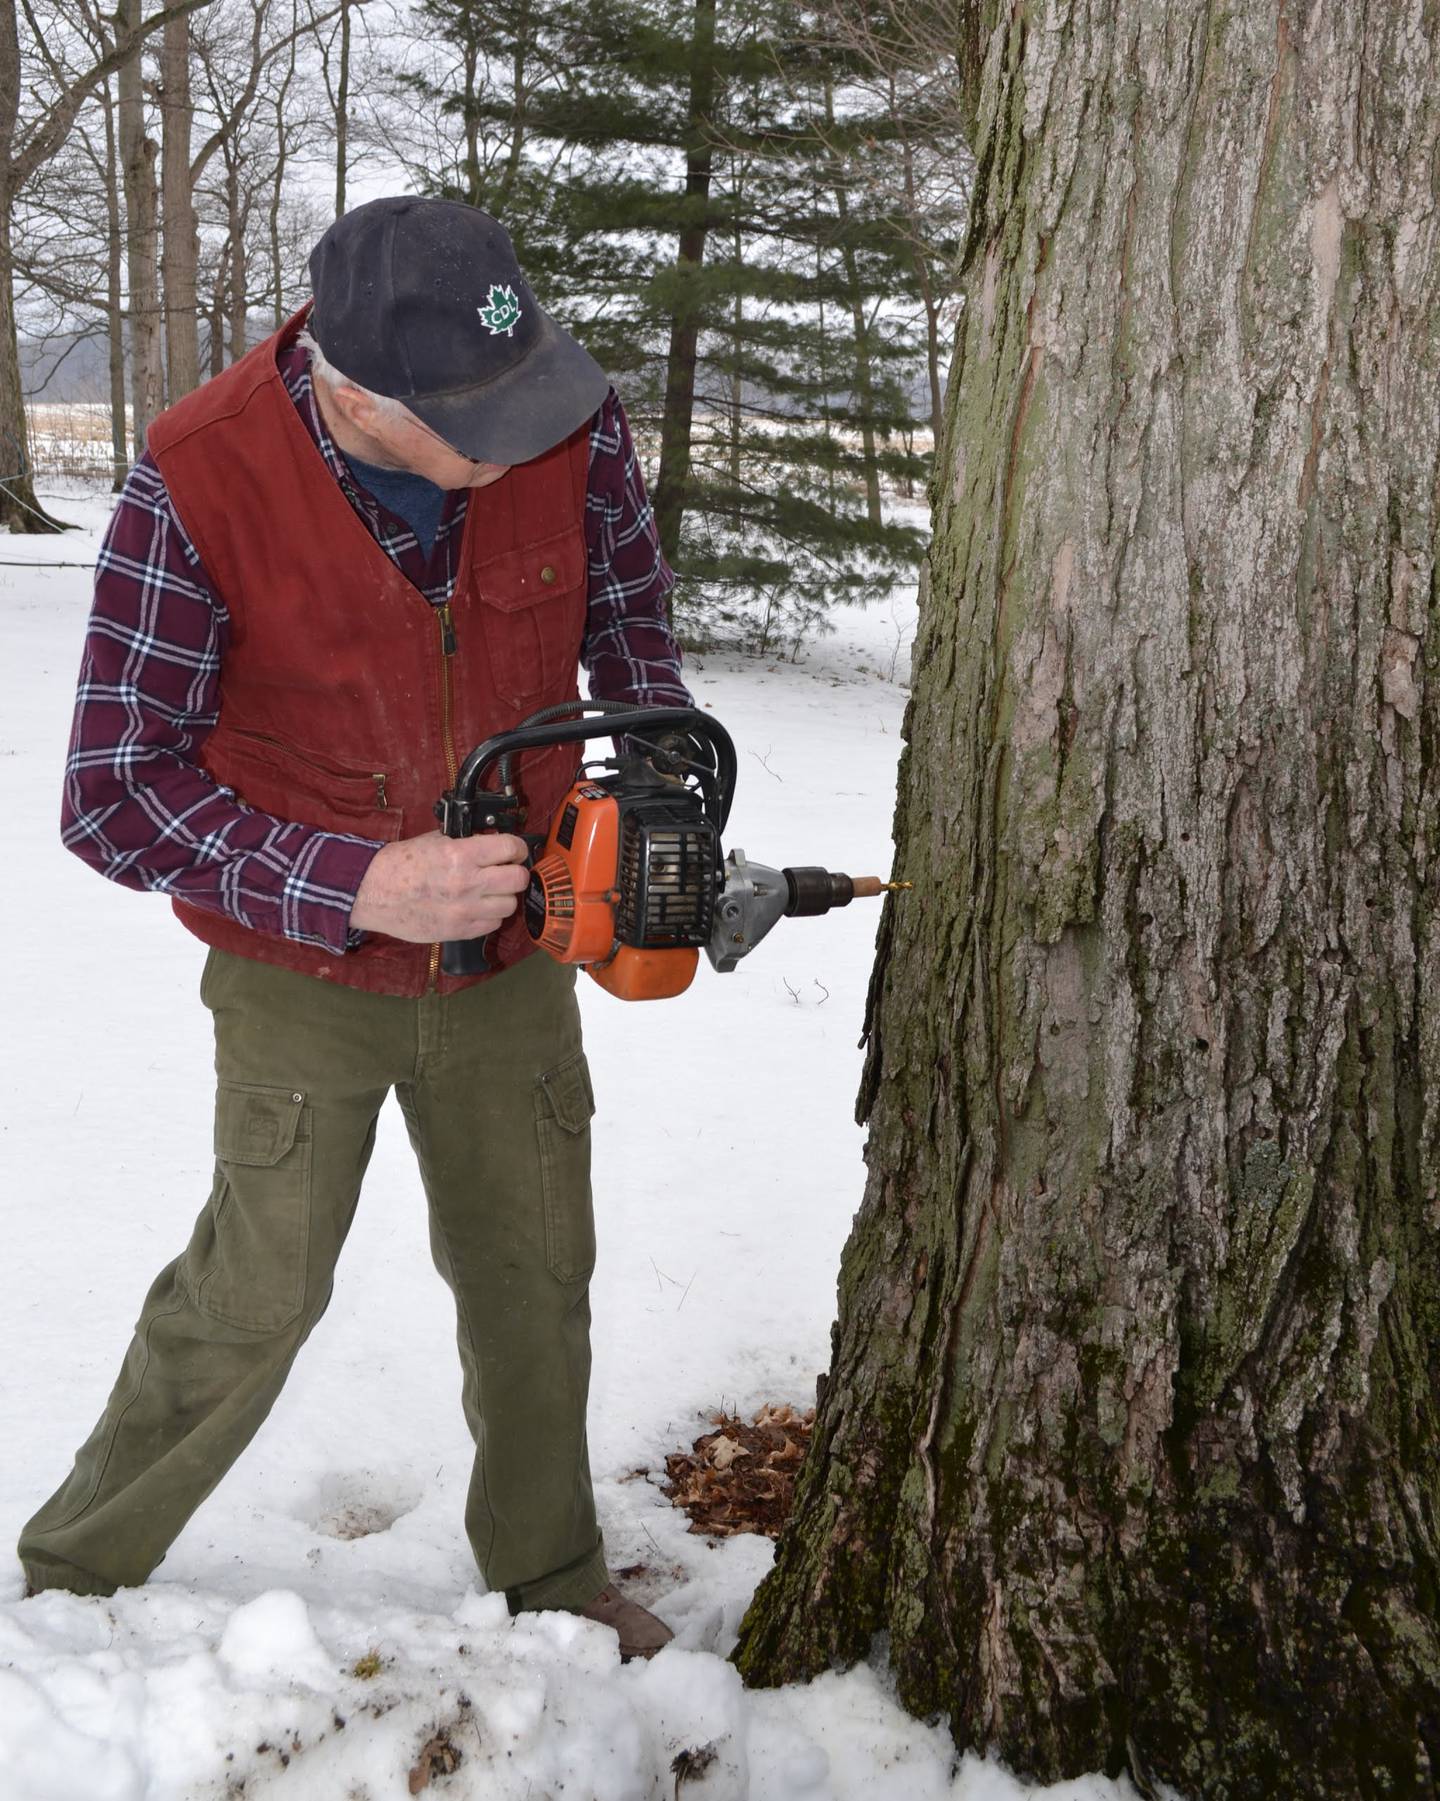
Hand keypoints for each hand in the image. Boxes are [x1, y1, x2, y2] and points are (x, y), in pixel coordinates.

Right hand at [349, 831, 530, 941]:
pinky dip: (490, 916)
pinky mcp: (459, 931)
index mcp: (461, 854)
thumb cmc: (399, 865)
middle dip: (515, 872)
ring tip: (491, 892)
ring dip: (504, 897)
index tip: (515, 851)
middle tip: (506, 871)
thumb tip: (492, 842)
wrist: (373, 893)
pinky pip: (493, 925)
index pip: (511, 848)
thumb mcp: (434, 840)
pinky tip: (478, 908)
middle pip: (518, 879)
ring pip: (510, 905)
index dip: (517, 848)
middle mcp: (467, 883)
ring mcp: (465, 910)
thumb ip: (466, 842)